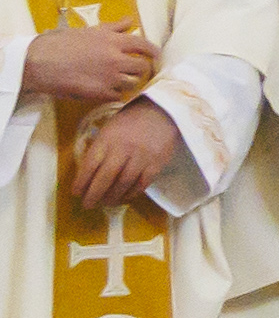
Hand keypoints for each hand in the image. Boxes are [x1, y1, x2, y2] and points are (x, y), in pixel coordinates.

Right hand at [17, 22, 153, 111]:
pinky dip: (115, 94)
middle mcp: (116, 59)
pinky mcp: (99, 93)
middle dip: (141, 69)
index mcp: (114, 41)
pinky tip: (107, 90)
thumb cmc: (59, 43)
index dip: (153, 52)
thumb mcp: (88, 30)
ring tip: (120, 81)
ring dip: (128, 82)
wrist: (37, 62)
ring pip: (132, 83)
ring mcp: (109, 77)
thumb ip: (112, 28)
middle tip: (136, 71)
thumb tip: (130, 21)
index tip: (155, 56)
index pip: (145, 46)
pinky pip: (118, 96)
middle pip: (143, 67)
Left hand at [58, 100, 177, 211]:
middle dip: (94, 194)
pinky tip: (124, 197)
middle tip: (87, 204)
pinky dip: (131, 194)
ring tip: (105, 203)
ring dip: (112, 197)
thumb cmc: (130, 122)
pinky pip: (142, 184)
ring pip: (124, 183)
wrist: (162, 112)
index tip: (76, 193)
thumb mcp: (109, 129)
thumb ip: (99, 148)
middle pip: (106, 177)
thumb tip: (87, 172)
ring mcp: (142, 157)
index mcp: (108, 139)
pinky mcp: (157, 164)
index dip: (81, 181)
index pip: (90, 164)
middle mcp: (124, 149)